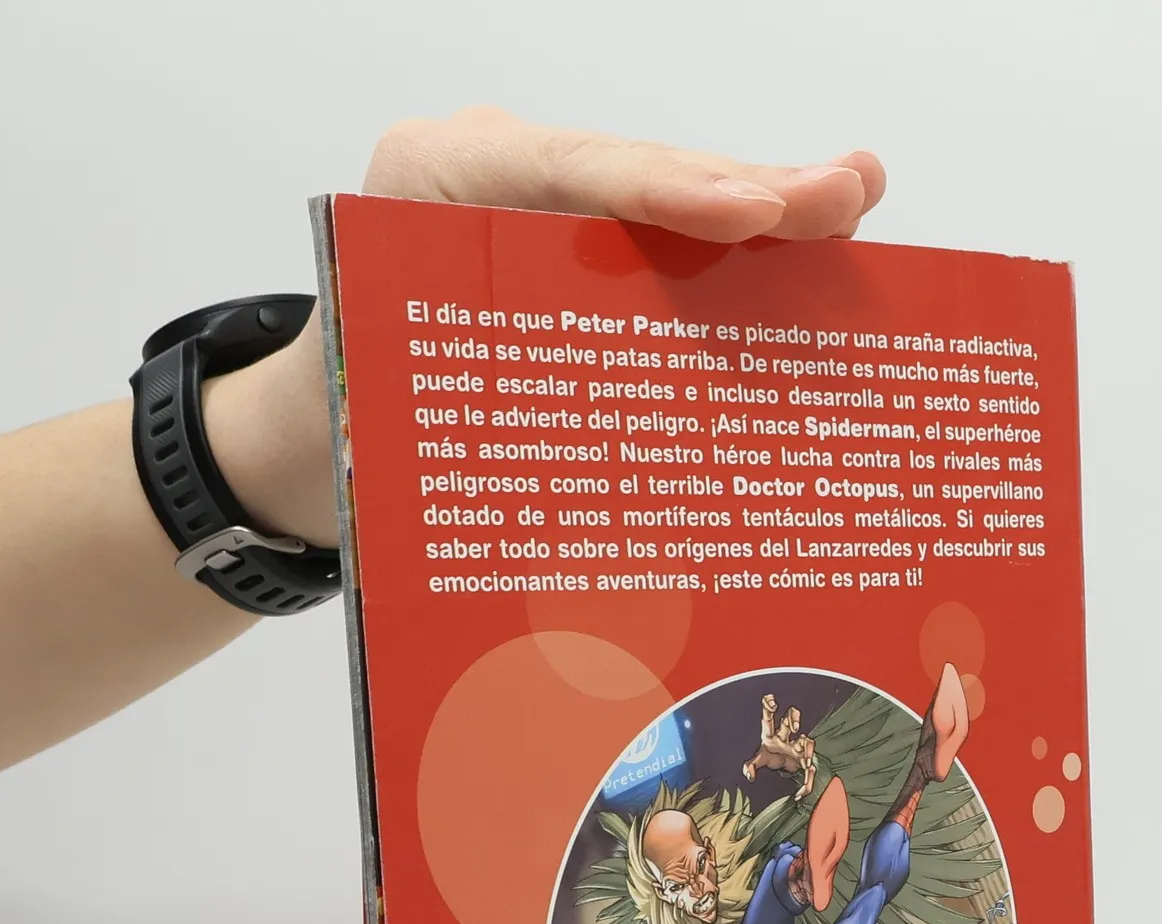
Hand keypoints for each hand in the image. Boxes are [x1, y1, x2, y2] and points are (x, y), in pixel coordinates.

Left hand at [209, 109, 885, 547]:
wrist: (307, 434)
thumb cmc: (343, 430)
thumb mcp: (396, 421)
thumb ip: (485, 428)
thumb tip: (605, 514)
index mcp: (427, 185)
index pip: (560, 171)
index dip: (663, 188)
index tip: (751, 211)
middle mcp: (487, 175)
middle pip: (633, 175)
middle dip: (745, 189)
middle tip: (846, 195)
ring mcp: (537, 208)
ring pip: (661, 205)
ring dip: (763, 214)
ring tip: (854, 201)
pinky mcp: (572, 247)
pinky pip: (658, 245)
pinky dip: (735, 258)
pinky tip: (815, 245)